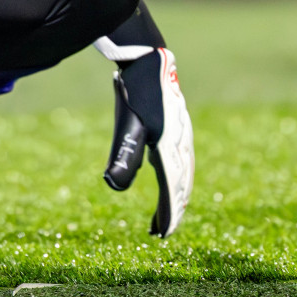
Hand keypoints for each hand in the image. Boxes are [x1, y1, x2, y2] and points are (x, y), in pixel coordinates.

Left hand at [101, 46, 194, 236]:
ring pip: (182, 175)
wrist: (148, 60)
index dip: (167, 215)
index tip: (161, 235)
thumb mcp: (128, 124)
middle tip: (160, 231)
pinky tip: (162, 178)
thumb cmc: (137, 92)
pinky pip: (180, 162)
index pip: (171, 191)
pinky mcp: (177, 129)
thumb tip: (114, 186)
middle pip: (181, 187)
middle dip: (171, 211)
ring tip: (161, 212)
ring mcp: (182, 137)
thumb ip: (125, 155)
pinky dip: (175, 178)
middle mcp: (181, 147)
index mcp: (171, 150)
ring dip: (174, 196)